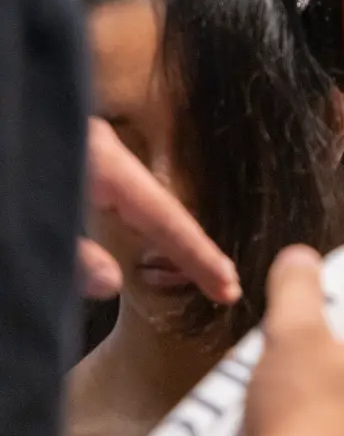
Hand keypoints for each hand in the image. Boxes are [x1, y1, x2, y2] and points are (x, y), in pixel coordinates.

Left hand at [85, 117, 240, 303]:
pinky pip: (124, 193)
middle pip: (162, 206)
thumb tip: (112, 284)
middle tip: (228, 286)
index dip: (196, 254)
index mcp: (98, 160)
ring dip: (173, 235)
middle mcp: (104, 149)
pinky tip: (158, 238)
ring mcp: (93, 148)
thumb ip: (70, 254)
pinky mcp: (81, 155)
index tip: (229, 285)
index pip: (161, 215)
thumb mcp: (22, 223)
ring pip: (144, 198)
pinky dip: (146, 220)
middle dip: (194, 247)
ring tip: (205, 271)